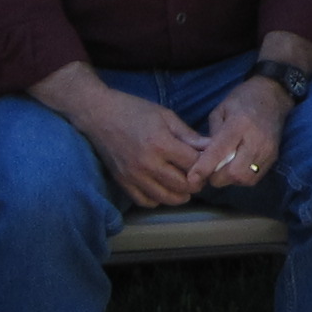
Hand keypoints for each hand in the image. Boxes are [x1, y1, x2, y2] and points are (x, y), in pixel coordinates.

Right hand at [81, 91, 215, 209]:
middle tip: (199, 175)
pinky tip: (164, 188)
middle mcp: (147, 164)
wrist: (99, 115)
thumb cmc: (134, 110)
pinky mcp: (122, 182)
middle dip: (197, 182)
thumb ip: (189, 135)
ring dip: (181, 195)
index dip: (206, 164)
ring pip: (166, 198)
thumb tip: (212, 147)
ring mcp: (133, 176)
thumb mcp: (166, 116)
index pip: (194, 164)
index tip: (208, 162)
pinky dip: (158, 199)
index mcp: (161, 144)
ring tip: (185, 185)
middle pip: (183, 185)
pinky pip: (145, 201)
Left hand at [195, 74, 294, 188]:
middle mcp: (256, 140)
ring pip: (245, 179)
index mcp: (239, 124)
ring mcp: (267, 150)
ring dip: (230, 179)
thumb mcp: (220, 111)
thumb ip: (211, 136)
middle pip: (234, 173)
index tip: (191, 179)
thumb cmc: (242, 99)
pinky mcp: (273, 157)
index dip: (204, 168)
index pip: (219, 151)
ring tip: (223, 169)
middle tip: (209, 170)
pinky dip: (241, 178)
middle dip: (218, 177)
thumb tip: (203, 159)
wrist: (273, 96)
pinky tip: (236, 167)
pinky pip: (255, 178)